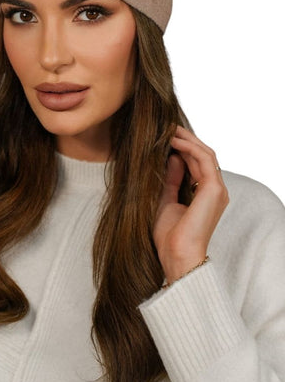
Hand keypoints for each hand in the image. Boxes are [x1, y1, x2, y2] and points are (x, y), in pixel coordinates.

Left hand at [153, 126, 228, 283]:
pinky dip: (189, 147)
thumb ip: (170, 179)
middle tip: (166, 126)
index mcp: (206, 194)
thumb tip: (170, 157)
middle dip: (185, 139)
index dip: (182, 147)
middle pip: (202, 155)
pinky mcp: (214, 188)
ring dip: (186, 139)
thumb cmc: (169, 236)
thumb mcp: (164, 200)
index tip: (164, 136)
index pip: (197, 163)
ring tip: (168, 129)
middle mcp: (215, 190)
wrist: (176, 255)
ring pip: (205, 153)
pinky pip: (204, 158)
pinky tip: (173, 141)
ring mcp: (217, 189)